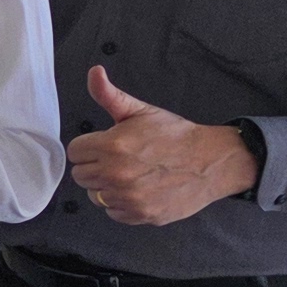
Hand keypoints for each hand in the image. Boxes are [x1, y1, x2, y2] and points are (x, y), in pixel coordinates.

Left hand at [68, 65, 260, 226]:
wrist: (211, 161)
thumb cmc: (174, 135)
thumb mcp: (140, 111)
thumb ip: (109, 95)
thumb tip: (94, 72)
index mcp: (112, 146)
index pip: (74, 152)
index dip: (88, 147)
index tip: (104, 146)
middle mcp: (116, 174)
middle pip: (80, 175)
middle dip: (95, 166)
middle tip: (119, 159)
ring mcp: (129, 197)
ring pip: (95, 195)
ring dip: (107, 186)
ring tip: (130, 174)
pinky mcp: (141, 214)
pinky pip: (113, 212)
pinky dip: (121, 204)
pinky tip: (138, 190)